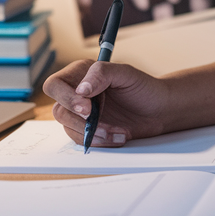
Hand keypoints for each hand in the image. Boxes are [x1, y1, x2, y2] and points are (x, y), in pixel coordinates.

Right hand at [42, 60, 169, 147]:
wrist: (159, 110)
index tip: (87, 108)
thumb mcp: (125, 73)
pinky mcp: (90, 130)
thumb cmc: (144, 88)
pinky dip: (100, 142)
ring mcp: (82, 114)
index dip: (66, 98)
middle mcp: (78, 94)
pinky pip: (83, 140)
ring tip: (116, 132)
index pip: (55, 85)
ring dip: (93, 134)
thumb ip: (101, 73)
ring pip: (69, 129)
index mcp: (81, 74)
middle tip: (102, 125)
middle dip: (79, 122)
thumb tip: (81, 89)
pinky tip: (118, 137)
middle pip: (58, 111)